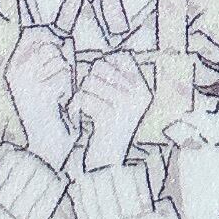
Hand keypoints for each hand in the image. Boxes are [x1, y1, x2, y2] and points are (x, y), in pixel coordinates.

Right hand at [6, 25, 76, 166]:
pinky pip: (64, 76)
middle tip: (57, 84)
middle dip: (62, 62)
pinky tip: (58, 104)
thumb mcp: (46, 79)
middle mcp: (14, 72)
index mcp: (12, 67)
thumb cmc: (49, 112)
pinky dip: (67, 89)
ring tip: (57, 96)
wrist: (46, 147)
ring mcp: (25, 81)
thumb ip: (53, 56)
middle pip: (50, 45)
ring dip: (65, 77)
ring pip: (59, 61)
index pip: (34, 34)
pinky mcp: (39, 91)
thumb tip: (64, 38)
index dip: (52, 39)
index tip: (59, 55)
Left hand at [71, 51, 152, 171]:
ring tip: (84, 106)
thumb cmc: (109, 128)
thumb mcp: (121, 102)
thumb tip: (108, 55)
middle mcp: (138, 96)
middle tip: (88, 93)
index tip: (99, 78)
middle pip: (103, 66)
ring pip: (91, 82)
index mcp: (143, 90)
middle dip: (89, 78)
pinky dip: (76, 106)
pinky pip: (84, 98)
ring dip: (82, 93)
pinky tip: (77, 115)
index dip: (105, 63)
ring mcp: (125, 106)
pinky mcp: (109, 118)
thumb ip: (117, 79)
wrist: (107, 162)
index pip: (122, 57)